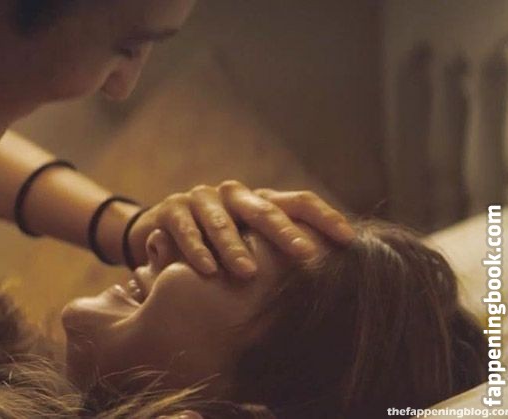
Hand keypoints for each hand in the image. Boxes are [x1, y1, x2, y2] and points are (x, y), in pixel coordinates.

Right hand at [127, 180, 354, 277]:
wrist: (158, 233)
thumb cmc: (215, 247)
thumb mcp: (247, 246)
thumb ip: (278, 253)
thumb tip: (333, 272)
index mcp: (260, 201)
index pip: (299, 202)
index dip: (325, 217)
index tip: (349, 240)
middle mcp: (234, 195)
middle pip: (264, 209)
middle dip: (285, 233)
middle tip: (305, 255)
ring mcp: (201, 199)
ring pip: (222, 222)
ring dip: (234, 247)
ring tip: (247, 272)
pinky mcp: (171, 209)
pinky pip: (186, 229)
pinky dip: (196, 249)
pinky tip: (207, 269)